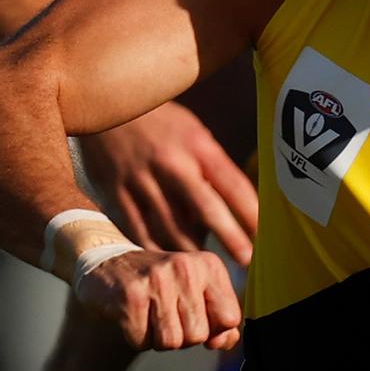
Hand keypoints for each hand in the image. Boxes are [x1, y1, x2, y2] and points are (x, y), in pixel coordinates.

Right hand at [75, 249, 241, 351]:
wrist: (108, 264)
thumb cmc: (159, 285)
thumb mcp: (196, 293)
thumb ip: (218, 318)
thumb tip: (226, 341)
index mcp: (209, 266)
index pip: (230, 317)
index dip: (213, 331)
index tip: (196, 321)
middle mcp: (186, 267)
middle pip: (198, 334)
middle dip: (181, 336)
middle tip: (165, 315)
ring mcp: (158, 279)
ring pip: (171, 341)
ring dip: (157, 338)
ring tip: (149, 315)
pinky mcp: (131, 295)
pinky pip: (142, 342)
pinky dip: (136, 338)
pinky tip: (132, 315)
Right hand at [79, 101, 257, 262]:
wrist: (104, 102)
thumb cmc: (160, 122)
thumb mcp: (193, 133)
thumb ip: (210, 169)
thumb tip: (232, 212)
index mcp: (197, 144)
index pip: (232, 184)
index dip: (251, 213)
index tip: (265, 235)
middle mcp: (171, 162)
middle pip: (206, 208)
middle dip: (230, 237)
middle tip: (246, 259)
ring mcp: (142, 179)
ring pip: (171, 227)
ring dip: (192, 251)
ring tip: (207, 268)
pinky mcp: (116, 192)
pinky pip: (139, 230)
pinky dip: (155, 249)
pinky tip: (168, 262)